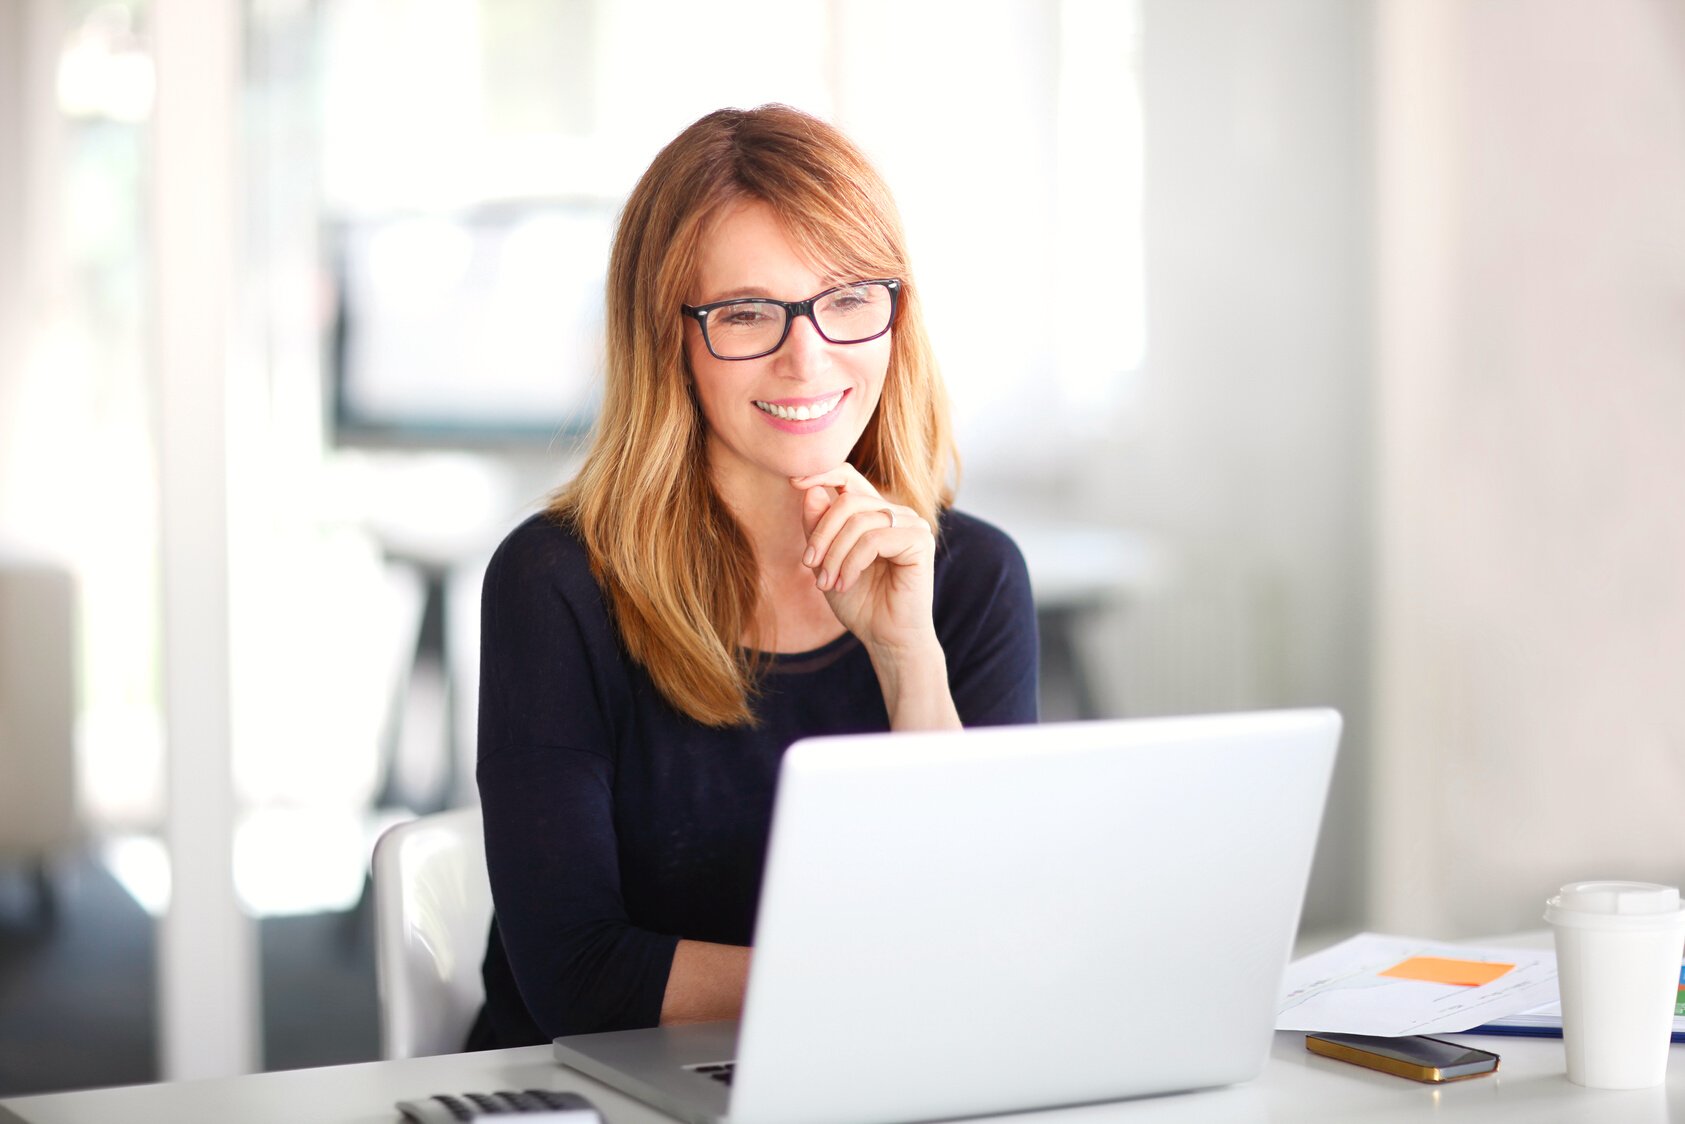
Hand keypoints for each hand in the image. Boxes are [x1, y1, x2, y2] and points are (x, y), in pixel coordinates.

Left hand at [791, 464, 936, 656]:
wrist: (887, 639)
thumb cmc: (859, 602)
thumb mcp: (827, 561)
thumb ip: (818, 527)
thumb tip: (810, 490)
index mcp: (876, 513)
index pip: (849, 477)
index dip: (821, 473)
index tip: (793, 481)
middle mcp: (897, 513)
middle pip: (848, 501)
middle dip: (822, 532)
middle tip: (808, 564)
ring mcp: (912, 524)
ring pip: (860, 521)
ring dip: (835, 554)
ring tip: (826, 583)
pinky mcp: (920, 541)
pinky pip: (875, 539)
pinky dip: (852, 562)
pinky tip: (844, 584)